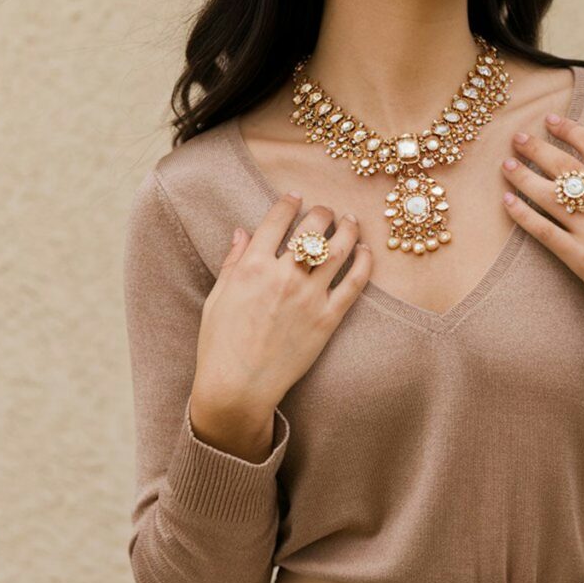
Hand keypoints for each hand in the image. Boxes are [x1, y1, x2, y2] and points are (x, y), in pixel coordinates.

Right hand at [191, 196, 371, 421]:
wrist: (237, 386)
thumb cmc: (221, 344)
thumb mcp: (218, 297)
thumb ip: (233, 262)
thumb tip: (241, 232)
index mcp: (252, 267)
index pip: (276, 221)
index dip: (289, 203)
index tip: (296, 196)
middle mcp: (283, 276)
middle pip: (312, 229)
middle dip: (322, 212)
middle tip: (326, 210)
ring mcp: (308, 297)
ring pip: (338, 249)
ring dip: (348, 229)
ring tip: (351, 221)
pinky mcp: (327, 318)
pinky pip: (355, 283)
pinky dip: (364, 262)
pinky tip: (365, 251)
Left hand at [500, 114, 583, 326]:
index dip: (570, 130)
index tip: (551, 119)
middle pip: (565, 167)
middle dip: (537, 148)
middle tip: (517, 137)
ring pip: (549, 195)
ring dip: (523, 177)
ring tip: (507, 165)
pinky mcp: (581, 258)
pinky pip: (545, 231)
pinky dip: (523, 215)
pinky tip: (508, 201)